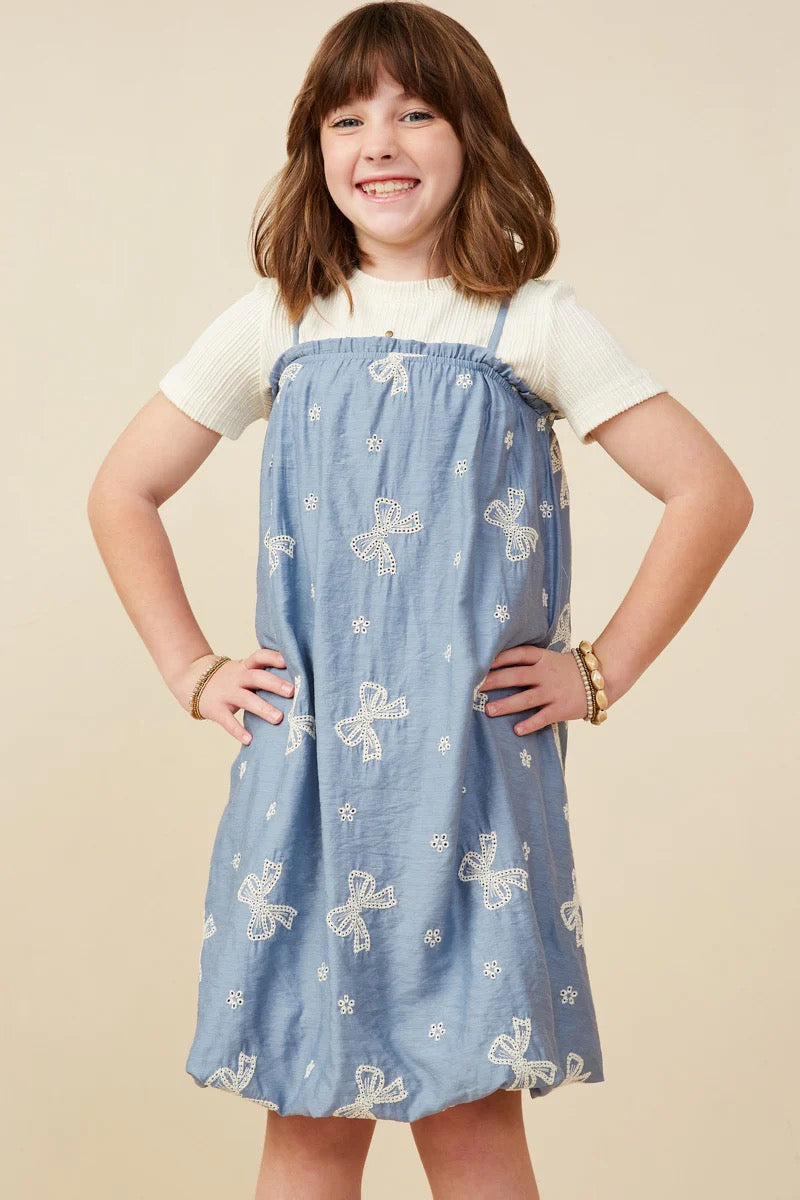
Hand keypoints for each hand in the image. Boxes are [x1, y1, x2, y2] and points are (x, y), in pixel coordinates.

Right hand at [173, 648, 293, 744]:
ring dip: (263, 708)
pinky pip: (228, 721)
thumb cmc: (230, 678)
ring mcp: (226, 693)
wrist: (192, 680)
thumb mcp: (243, 670)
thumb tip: (298, 683)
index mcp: (245, 666)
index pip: (259, 656)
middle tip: (292, 691)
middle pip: (256, 677)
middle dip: (274, 684)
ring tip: (279, 718)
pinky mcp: (216, 709)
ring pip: (246, 699)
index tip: (288, 661)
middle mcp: (237, 677)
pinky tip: (249, 740)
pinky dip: (238, 731)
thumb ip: (263, 674)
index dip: (273, 657)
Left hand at [477, 644, 588, 733]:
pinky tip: (516, 730)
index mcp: (542, 658)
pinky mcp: (561, 708)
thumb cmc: (568, 670)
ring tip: (488, 711)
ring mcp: (553, 691)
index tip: (479, 662)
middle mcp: (546, 673)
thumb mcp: (550, 659)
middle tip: (474, 687)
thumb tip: (496, 665)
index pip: (517, 655)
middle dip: (494, 681)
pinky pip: (542, 717)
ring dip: (506, 705)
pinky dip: (530, 724)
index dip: (498, 658)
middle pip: (516, 676)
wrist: (602, 678)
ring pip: (526, 698)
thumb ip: (529, 662)